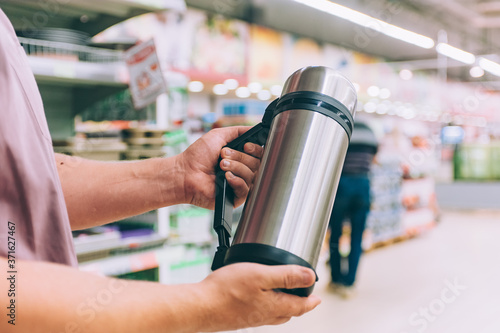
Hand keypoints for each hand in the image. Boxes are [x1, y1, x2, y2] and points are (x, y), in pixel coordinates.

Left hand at [176, 127, 263, 208]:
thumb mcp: (218, 135)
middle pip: (257, 164)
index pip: (260, 154)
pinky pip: (246, 190)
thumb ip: (238, 131)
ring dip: (236, 167)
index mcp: (240, 157)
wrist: (185, 173)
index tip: (245, 146)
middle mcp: (242, 170)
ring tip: (221, 165)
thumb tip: (254, 129)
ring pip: (252, 175)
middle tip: (223, 156)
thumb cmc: (197, 156)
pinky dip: (237, 180)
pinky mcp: (235, 198)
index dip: (256, 149)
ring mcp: (239, 184)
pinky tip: (226, 177)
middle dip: (240, 157)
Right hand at [194, 263, 320, 331]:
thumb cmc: (227, 290)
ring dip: (282, 306)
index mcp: (273, 306)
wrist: (200, 307)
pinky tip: (256, 298)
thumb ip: (286, 275)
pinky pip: (258, 313)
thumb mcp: (261, 275)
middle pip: (288, 312)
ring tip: (283, 297)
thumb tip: (311, 277)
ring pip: (273, 314)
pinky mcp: (238, 317)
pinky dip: (265, 306)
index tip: (318, 299)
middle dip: (298, 305)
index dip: (311, 301)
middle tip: (304, 298)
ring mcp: (250, 318)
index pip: (300, 306)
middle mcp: (263, 316)